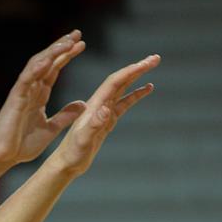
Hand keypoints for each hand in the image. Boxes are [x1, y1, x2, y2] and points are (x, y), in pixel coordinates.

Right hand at [0, 31, 87, 165]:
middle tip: (77, 33)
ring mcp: (22, 92)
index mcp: (39, 95)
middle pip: (47, 61)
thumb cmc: (21, 145)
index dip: (66, 56)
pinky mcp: (15, 98)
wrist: (3, 157)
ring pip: (37, 65)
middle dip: (62, 47)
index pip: (54, 69)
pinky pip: (26, 78)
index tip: (82, 44)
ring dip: (53, 52)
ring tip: (68, 41)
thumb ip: (65, 116)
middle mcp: (31, 89)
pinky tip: (49, 58)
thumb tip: (83, 105)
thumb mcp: (51, 129)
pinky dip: (36, 68)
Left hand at [46, 54, 158, 176]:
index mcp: (93, 105)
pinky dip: (136, 94)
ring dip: (137, 76)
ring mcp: (103, 112)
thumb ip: (94, 125)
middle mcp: (98, 105)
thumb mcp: (83, 140)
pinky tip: (147, 88)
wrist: (65, 164)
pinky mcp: (106, 121)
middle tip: (156, 58)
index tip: (146, 62)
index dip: (130, 71)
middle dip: (137, 68)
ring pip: (123, 88)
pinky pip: (123, 103)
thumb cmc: (72, 154)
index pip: (114, 82)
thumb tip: (107, 108)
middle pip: (120, 80)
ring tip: (152, 65)